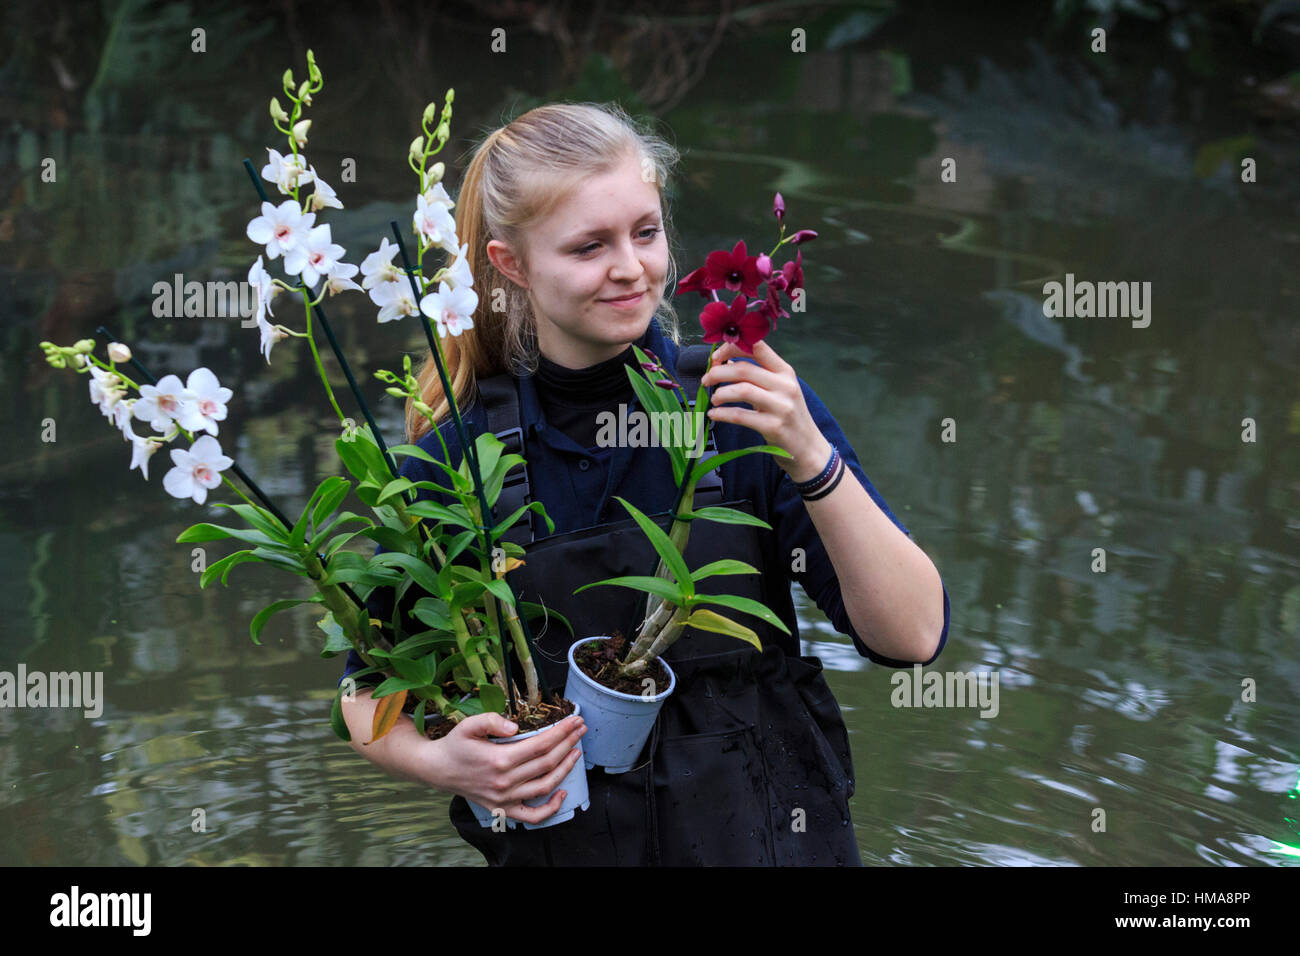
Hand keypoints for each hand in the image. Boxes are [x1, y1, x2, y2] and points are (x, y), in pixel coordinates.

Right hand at [433, 712, 586, 825]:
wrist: (439, 769)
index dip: (562, 732)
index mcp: (499, 759)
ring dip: (566, 769)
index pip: (541, 744)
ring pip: (545, 786)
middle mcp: (505, 782)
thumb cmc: (456, 745)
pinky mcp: (503, 809)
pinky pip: (532, 816)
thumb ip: (491, 720)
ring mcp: (505, 798)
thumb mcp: (469, 725)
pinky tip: (562, 792)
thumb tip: (515, 725)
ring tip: (576, 752)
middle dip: (569, 743)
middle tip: (581, 729)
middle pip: (547, 762)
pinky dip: (551, 808)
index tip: (574, 721)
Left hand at [699, 338, 831, 483]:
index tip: (715, 357)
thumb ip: (756, 375)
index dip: (732, 348)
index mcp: (785, 372)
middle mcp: (785, 385)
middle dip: (718, 373)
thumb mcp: (779, 390)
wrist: (808, 448)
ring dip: (720, 393)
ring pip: (742, 390)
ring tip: (713, 399)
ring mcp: (781, 406)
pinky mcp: (773, 427)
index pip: (757, 347)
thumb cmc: (789, 416)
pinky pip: (740, 415)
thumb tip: (727, 361)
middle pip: (744, 369)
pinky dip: (722, 414)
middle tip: (706, 380)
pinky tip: (714, 414)